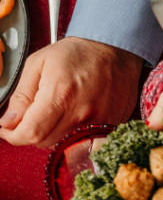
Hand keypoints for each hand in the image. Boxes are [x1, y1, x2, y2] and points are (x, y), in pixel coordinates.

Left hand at [0, 37, 141, 147]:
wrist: (115, 54)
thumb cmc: (78, 54)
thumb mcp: (38, 64)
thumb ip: (21, 95)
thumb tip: (9, 121)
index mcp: (60, 95)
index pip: (31, 132)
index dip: (13, 136)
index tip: (7, 130)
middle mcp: (81, 114)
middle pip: (45, 142)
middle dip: (31, 132)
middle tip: (30, 118)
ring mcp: (98, 124)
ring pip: (63, 146)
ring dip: (52, 135)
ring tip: (53, 116)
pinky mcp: (109, 129)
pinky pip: (84, 145)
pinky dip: (72, 139)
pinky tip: (71, 124)